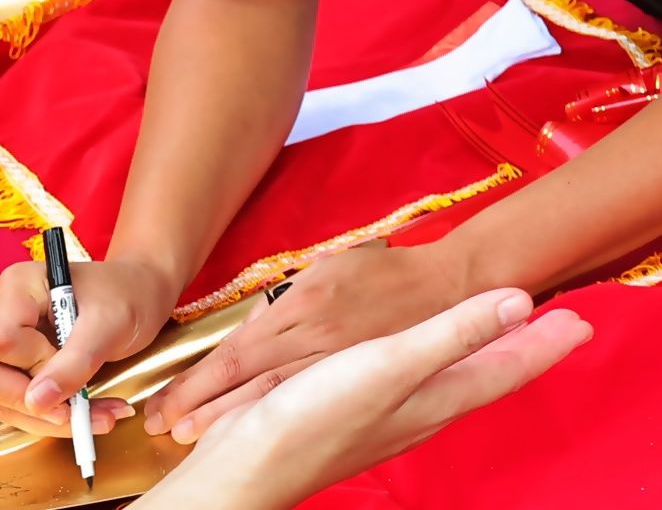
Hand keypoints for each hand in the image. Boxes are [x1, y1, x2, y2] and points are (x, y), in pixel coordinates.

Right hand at [0, 253, 170, 437]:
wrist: (142, 294)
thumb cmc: (130, 294)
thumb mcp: (112, 323)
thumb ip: (76, 360)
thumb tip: (38, 401)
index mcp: (22, 287)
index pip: (4, 340)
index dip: (33, 363)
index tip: (74, 366)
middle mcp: (4, 314)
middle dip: (36, 405)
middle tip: (80, 415)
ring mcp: (8, 343)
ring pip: (5, 397)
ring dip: (49, 419)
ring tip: (101, 418)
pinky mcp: (18, 367)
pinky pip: (21, 402)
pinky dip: (54, 416)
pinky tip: (91, 415)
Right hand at [139, 288, 590, 509]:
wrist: (238, 473)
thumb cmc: (312, 422)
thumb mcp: (390, 367)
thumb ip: (454, 335)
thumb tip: (521, 303)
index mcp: (438, 398)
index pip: (510, 367)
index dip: (549, 343)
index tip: (586, 321)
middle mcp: (422, 409)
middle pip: (489, 372)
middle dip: (526, 347)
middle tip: (562, 324)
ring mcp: (388, 412)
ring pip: (453, 375)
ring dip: (484, 350)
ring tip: (508, 330)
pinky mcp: (353, 408)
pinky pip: (413, 376)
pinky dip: (435, 355)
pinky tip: (424, 352)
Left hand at [146, 238, 472, 442]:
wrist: (452, 285)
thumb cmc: (386, 273)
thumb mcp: (330, 267)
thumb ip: (284, 300)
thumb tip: (249, 330)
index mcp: (306, 305)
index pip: (237, 353)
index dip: (197, 383)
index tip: (166, 406)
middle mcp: (318, 338)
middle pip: (247, 383)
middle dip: (200, 409)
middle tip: (165, 430)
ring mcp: (340, 363)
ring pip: (272, 399)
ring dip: (227, 420)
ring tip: (191, 438)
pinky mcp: (360, 379)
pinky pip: (308, 402)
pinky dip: (270, 420)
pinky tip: (251, 434)